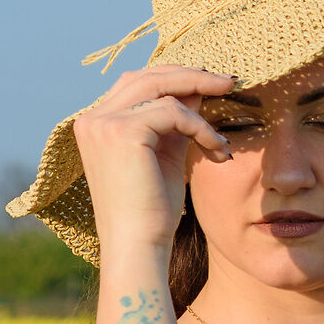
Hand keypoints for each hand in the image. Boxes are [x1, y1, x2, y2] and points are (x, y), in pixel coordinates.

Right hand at [70, 67, 234, 253]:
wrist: (139, 246)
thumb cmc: (152, 212)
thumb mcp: (166, 155)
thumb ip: (176, 121)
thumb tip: (198, 88)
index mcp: (97, 124)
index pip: (138, 84)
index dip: (176, 79)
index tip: (213, 84)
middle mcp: (92, 119)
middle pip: (147, 77)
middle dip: (192, 76)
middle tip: (230, 82)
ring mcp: (103, 123)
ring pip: (162, 89)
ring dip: (202, 106)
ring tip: (223, 136)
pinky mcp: (122, 132)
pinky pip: (174, 112)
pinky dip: (201, 128)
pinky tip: (217, 151)